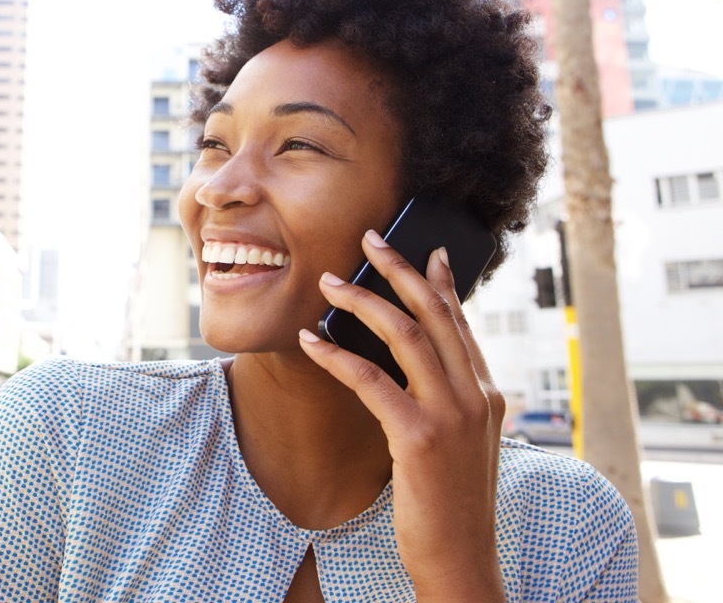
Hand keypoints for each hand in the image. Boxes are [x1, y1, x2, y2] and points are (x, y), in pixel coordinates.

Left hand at [298, 230, 506, 601]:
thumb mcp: (461, 445)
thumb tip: (414, 367)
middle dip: (398, 270)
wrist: (462, 559)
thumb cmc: (450, 504)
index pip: (460, 324)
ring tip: (328, 281)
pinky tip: (311, 340)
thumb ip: (448, 403)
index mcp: (487, 395)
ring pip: (405, 334)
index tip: (425, 250)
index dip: (441, 283)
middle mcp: (476, 396)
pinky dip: (337, 354)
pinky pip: (371, 379)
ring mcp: (453, 415)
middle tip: (369, 238)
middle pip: (434, 314)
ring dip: (362, 300)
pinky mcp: (420, 437)